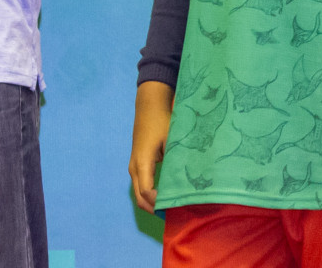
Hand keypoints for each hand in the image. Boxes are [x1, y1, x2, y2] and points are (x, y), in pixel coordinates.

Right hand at [129, 81, 173, 213]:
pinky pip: (141, 187)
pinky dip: (150, 196)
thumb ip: (177, 162)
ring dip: (152, 204)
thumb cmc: (161, 121)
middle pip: (140, 198)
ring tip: (172, 209)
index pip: (147, 192)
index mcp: (142, 162)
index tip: (177, 208)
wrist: (148, 106)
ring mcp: (133, 166)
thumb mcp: (172, 141)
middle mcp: (134, 168)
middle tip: (175, 216)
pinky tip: (166, 198)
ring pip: (139, 194)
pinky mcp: (137, 165)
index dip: (160, 204)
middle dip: (155, 209)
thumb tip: (188, 183)